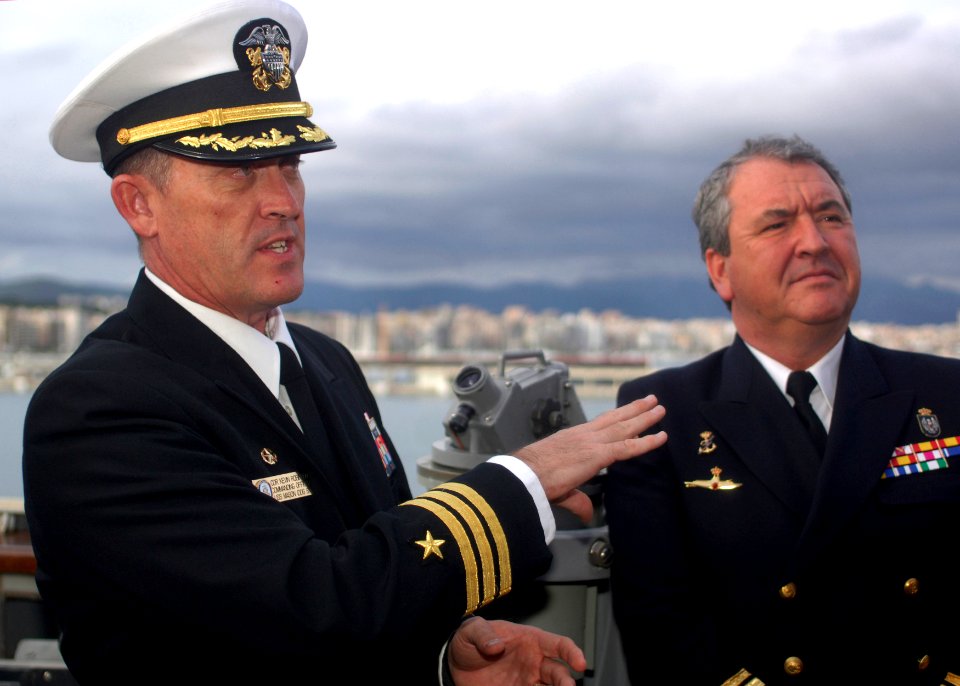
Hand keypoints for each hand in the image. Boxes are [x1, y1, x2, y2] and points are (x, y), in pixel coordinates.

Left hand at [448, 616, 585, 685]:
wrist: (455, 664)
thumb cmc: (470, 641)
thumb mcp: (472, 630)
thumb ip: (483, 634)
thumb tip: (496, 645)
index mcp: (530, 640)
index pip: (558, 644)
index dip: (571, 652)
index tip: (580, 663)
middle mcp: (534, 663)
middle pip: (558, 674)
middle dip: (566, 682)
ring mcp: (527, 682)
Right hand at [515, 395, 666, 521]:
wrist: (525, 475)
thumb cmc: (534, 478)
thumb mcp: (560, 486)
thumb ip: (578, 500)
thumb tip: (586, 514)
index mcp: (573, 438)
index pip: (600, 425)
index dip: (616, 418)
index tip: (629, 413)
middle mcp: (584, 435)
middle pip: (615, 419)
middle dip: (634, 409)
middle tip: (651, 401)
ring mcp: (592, 442)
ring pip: (624, 427)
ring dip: (644, 417)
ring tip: (659, 408)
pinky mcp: (598, 454)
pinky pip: (628, 447)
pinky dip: (647, 442)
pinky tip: (661, 437)